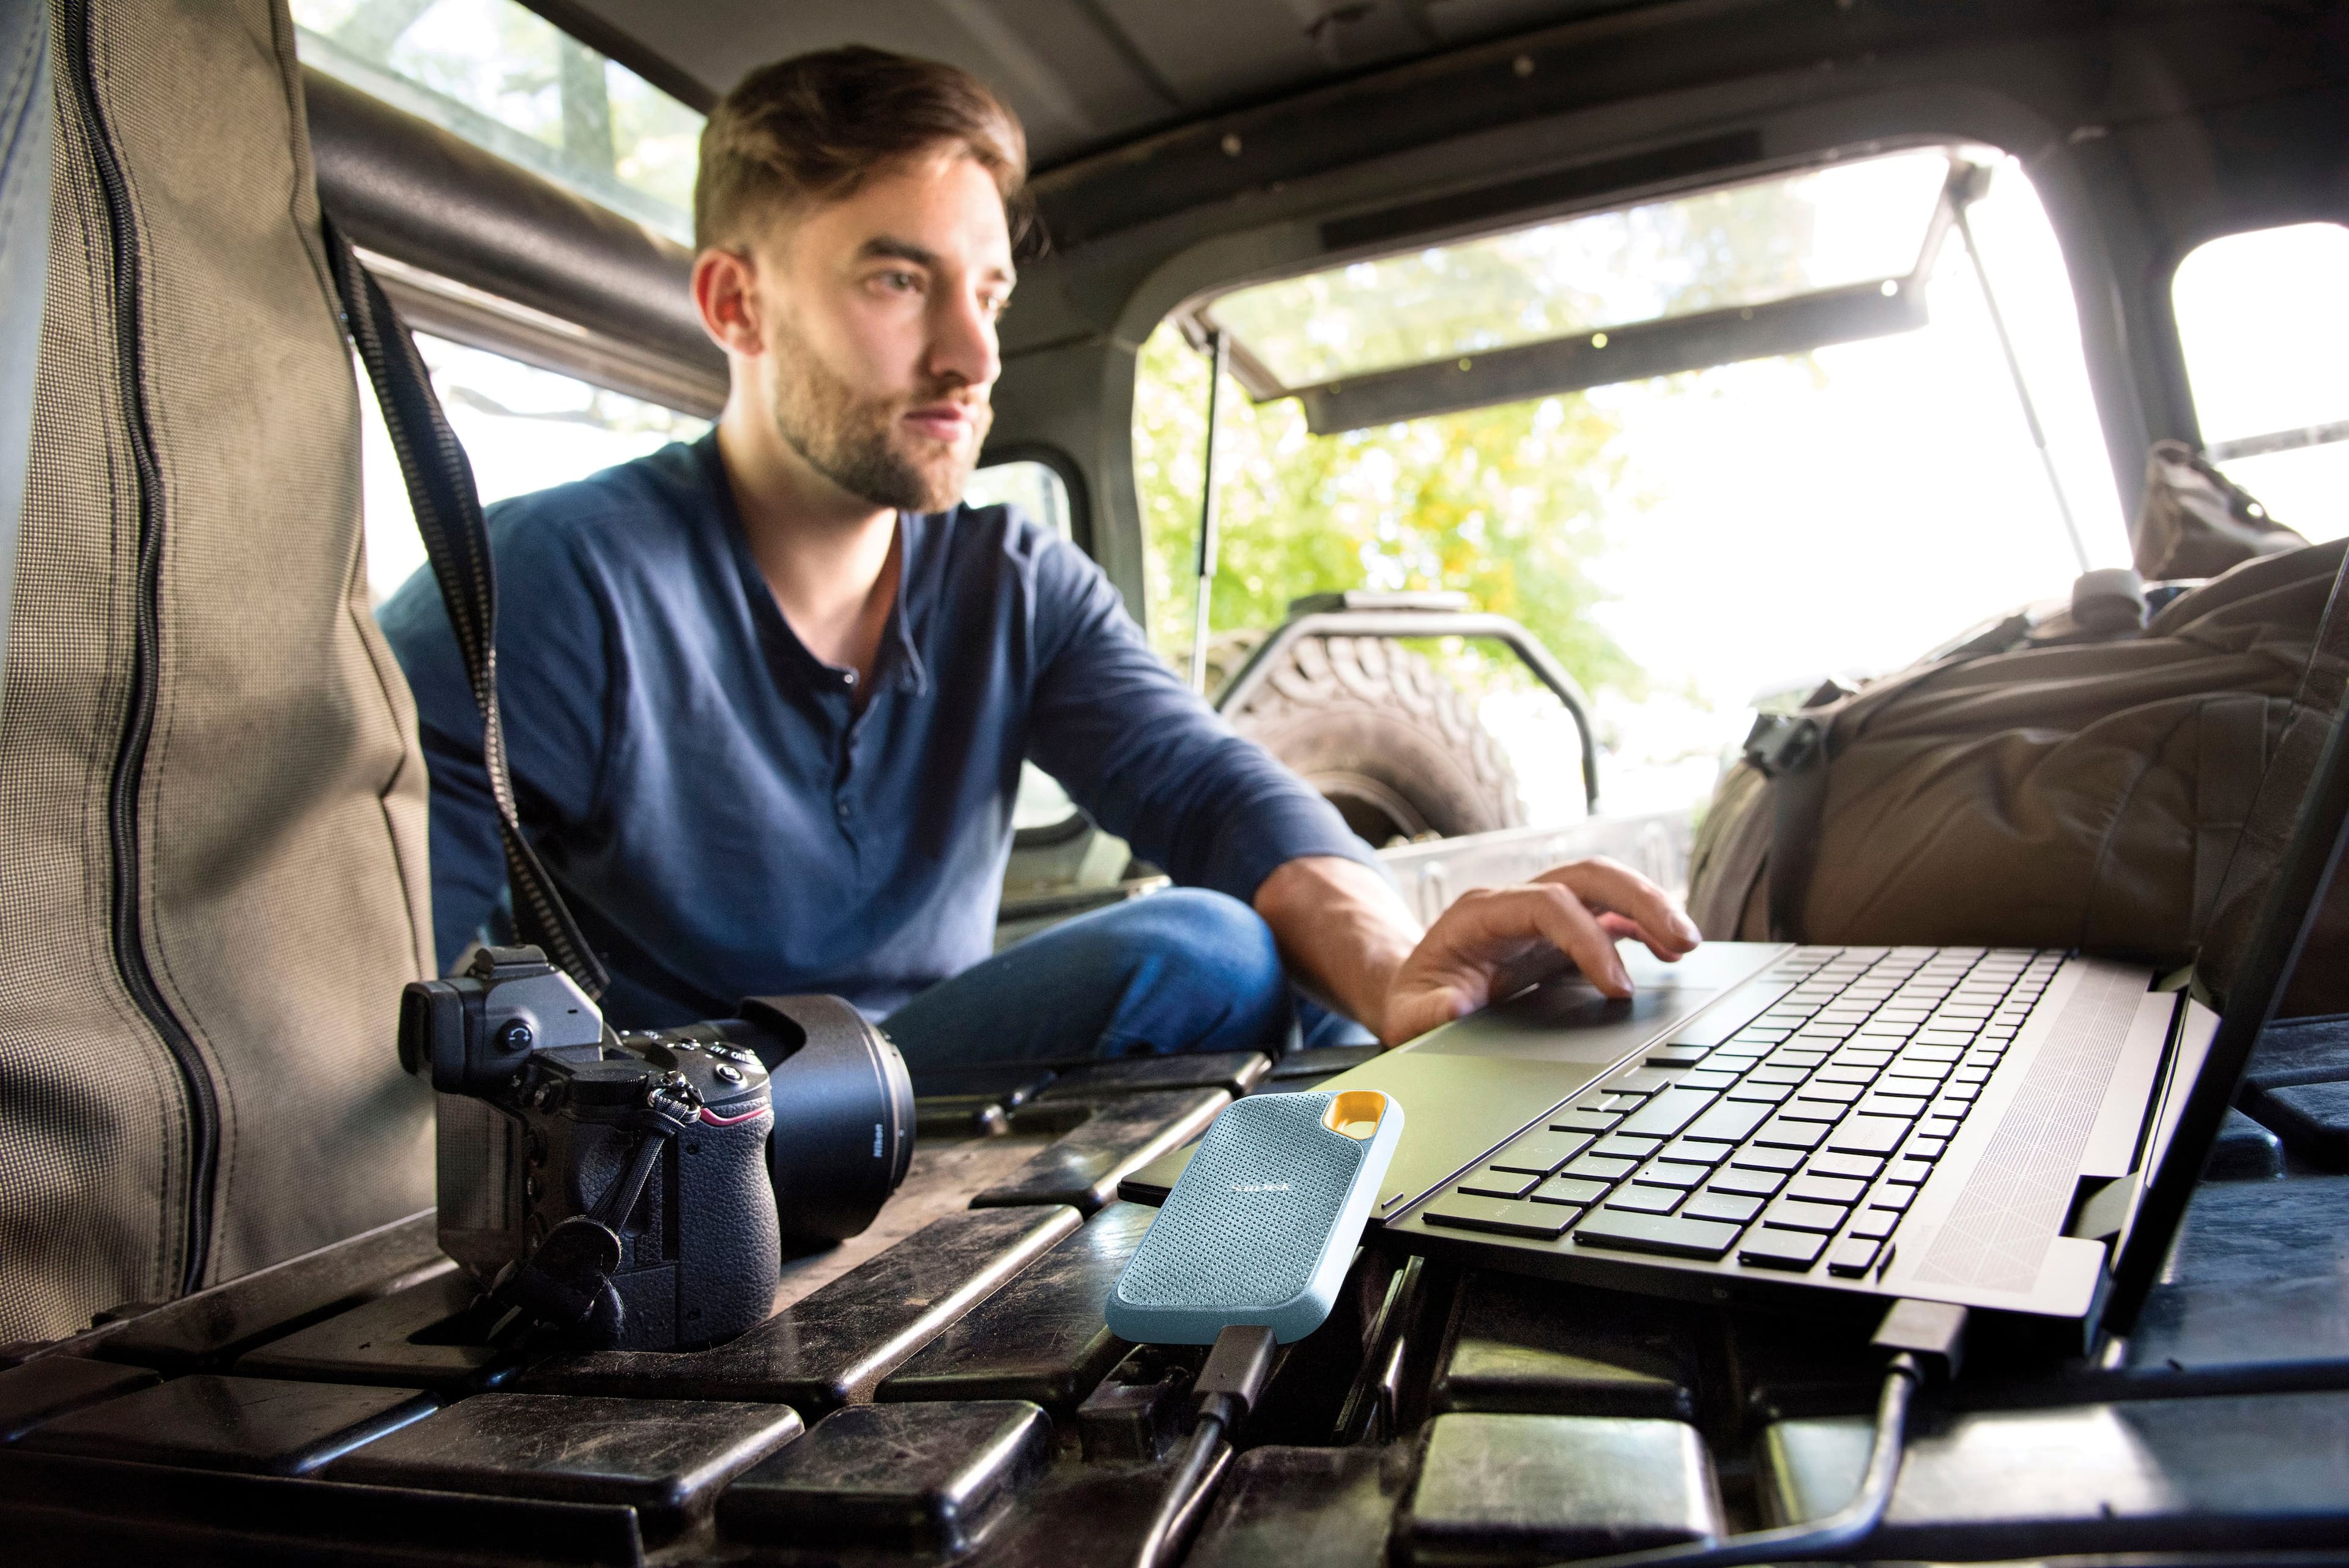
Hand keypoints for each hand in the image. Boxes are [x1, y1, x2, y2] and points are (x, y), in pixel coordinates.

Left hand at [1375, 858, 1700, 1046]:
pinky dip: (1642, 927)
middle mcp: (1516, 901)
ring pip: (1605, 886)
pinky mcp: (1560, 930)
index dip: (1588, 940)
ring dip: (1651, 907)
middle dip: (1639, 900)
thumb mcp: (1408, 1015)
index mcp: (1481, 914)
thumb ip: (1426, 1015)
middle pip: (1586, 875)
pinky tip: (1670, 952)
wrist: (1416, 992)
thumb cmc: (1416, 1001)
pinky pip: (1608, 914)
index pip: (1547, 904)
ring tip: (1688, 945)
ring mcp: (1542, 911)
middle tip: (1682, 941)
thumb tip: (1451, 1011)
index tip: (1619, 988)